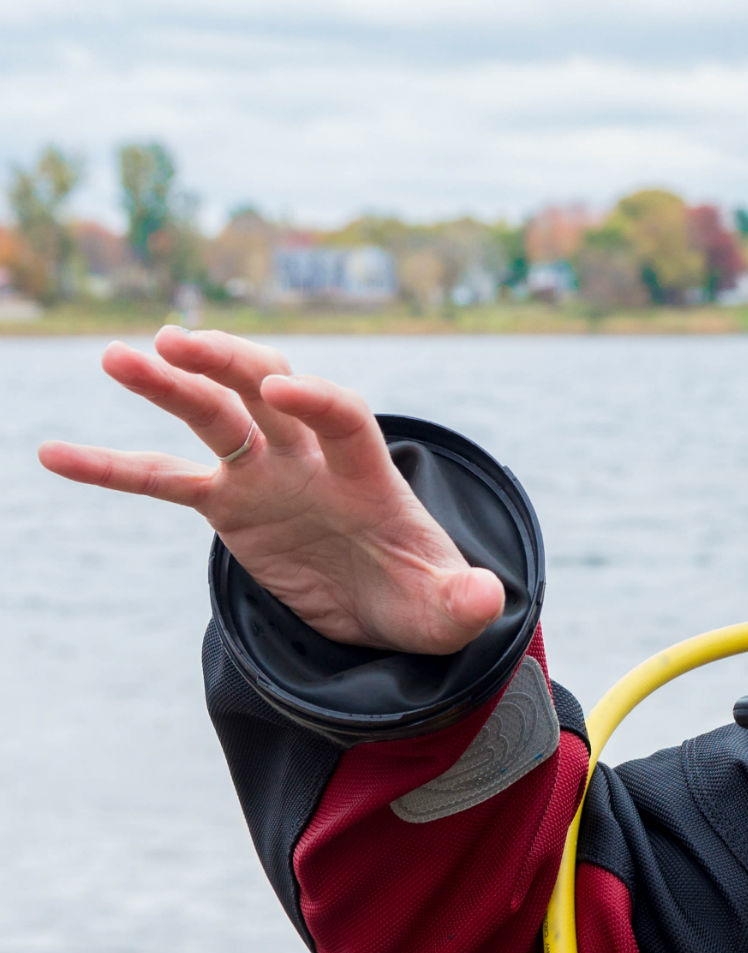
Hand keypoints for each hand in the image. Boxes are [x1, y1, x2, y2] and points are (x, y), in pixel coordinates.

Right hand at [38, 326, 504, 653]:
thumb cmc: (424, 595)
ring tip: (118, 356)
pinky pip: (162, 480)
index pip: (345, 419)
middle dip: (231, 364)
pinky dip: (111, 466)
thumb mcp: (451, 612)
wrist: (391, 602)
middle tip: (181, 340)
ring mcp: (266, 476)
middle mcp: (312, 460)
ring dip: (168, 385)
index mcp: (369, 475)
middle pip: (270, 393)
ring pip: (212, 417)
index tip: (289, 389)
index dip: (321, 399)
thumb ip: (467, 603)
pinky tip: (53, 455)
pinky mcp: (229, 504)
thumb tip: (491, 600)